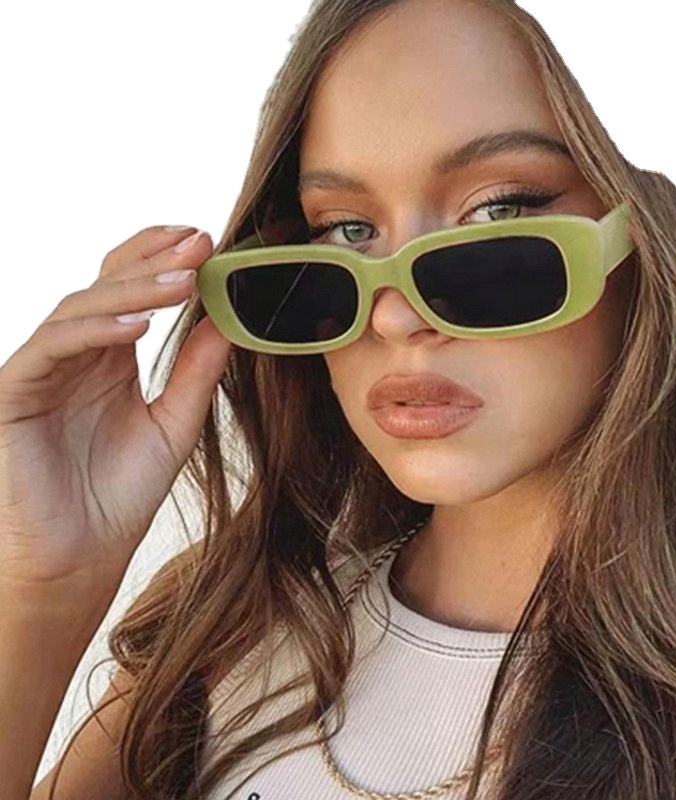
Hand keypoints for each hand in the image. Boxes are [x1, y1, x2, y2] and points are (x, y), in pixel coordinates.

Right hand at [0, 226, 230, 589]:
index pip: (130, 292)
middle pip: (106, 287)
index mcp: (110, 359)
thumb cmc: (121, 495)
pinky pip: (51, 347)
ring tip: (183, 279)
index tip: (206, 240)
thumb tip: (228, 319)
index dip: (161, 261)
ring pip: (80, 309)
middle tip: (198, 241)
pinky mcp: (12, 393)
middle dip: (153, 261)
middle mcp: (75, 356)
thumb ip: (198, 373)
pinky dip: (94, 331)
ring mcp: (41, 370)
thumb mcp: (175, 424)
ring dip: (132, 290)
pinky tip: (137, 325)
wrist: (80, 558)